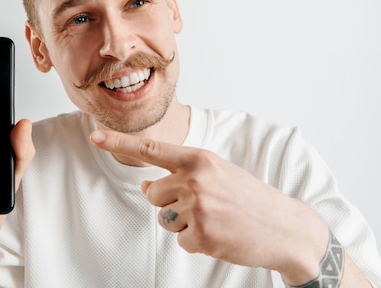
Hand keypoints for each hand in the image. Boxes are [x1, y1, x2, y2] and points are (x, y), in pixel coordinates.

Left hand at [90, 129, 329, 284]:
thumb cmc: (249, 197)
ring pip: (164, 218)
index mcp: (200, 159)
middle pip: (152, 193)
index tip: (95, 138)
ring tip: (214, 219)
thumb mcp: (218, 173)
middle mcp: (195, 180)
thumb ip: (181, 173)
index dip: (119, 143)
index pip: (151, 148)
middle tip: (202, 205)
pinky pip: (181, 240)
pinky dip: (196, 241)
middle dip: (168, 202)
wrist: (285, 227)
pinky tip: (219, 235)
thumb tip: (146, 184)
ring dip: (183, 222)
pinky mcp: (201, 236)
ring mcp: (198, 209)